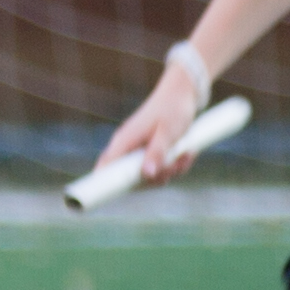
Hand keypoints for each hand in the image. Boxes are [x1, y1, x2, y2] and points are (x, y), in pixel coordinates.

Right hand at [97, 60, 206, 189]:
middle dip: (155, 179)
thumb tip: (146, 175)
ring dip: (170, 172)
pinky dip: (175, 166)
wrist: (184, 93)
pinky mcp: (152, 153)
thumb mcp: (168, 131)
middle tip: (173, 167)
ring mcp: (140, 152)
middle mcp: (128, 149)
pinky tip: (186, 153)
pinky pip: (161, 170)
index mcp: (124, 141)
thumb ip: (157, 153)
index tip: (108, 195)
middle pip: (131, 180)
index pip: (105, 168)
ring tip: (185, 155)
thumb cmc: (172, 108)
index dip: (103, 184)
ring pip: (150, 177)